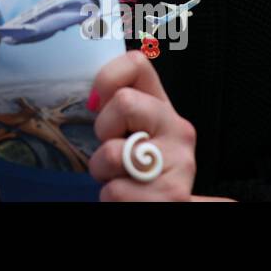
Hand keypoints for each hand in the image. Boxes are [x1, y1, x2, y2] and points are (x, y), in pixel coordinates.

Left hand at [87, 50, 198, 200]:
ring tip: (120, 177)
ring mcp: (179, 163)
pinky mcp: (171, 195)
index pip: (137, 63)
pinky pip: (114, 190)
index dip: (107, 78)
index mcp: (164, 109)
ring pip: (113, 152)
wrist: (162, 207)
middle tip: (113, 150)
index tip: (96, 103)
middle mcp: (179, 130)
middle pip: (124, 102)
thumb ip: (118, 109)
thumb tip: (91, 96)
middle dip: (104, 130)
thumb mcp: (130, 133)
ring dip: (103, 170)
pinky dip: (110, 197)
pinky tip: (129, 198)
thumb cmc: (138, 171)